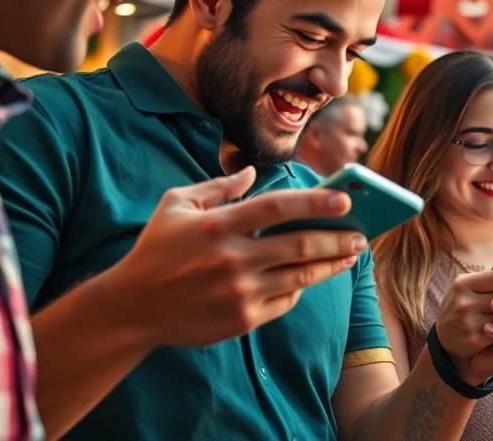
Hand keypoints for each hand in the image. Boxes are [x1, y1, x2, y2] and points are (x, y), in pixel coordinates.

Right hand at [104, 167, 365, 348]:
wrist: (131, 308)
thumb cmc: (156, 250)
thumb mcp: (176, 206)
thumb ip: (217, 187)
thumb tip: (251, 171)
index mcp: (217, 226)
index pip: (277, 207)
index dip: (315, 202)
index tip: (344, 199)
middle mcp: (232, 259)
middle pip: (300, 245)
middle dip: (337, 238)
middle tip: (361, 233)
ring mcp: (239, 292)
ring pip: (300, 276)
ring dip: (332, 265)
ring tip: (350, 254)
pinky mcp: (242, 320)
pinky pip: (285, 300)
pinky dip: (302, 287)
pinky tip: (314, 276)